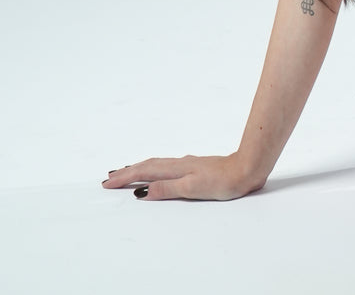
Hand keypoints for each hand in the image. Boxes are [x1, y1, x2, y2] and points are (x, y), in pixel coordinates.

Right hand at [101, 153, 264, 200]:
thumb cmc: (223, 181)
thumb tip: (142, 191)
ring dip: (139, 168)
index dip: (125, 177)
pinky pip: (166, 166)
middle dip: (127, 171)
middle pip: (147, 166)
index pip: (145, 172)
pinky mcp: (195, 168)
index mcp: (176, 169)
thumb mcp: (193, 188)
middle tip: (109, 177)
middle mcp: (179, 164)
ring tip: (125, 172)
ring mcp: (187, 164)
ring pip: (156, 165)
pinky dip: (153, 169)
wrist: (247, 169)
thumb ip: (167, 189)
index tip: (108, 182)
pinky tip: (156, 172)